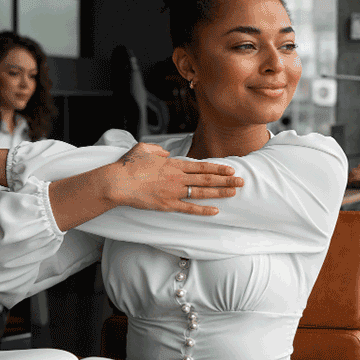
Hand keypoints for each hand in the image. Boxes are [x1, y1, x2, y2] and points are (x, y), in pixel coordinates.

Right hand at [106, 143, 243, 215]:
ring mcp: (173, 192)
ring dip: (220, 192)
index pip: (201, 166)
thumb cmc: (128, 165)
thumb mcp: (143, 149)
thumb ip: (157, 149)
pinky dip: (203, 210)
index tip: (230, 169)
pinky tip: (215, 210)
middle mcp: (177, 177)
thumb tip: (165, 153)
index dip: (217, 167)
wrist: (118, 182)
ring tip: (234, 192)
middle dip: (226, 180)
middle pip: (207, 178)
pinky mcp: (167, 205)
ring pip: (202, 192)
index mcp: (173, 163)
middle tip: (241, 181)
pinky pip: (189, 208)